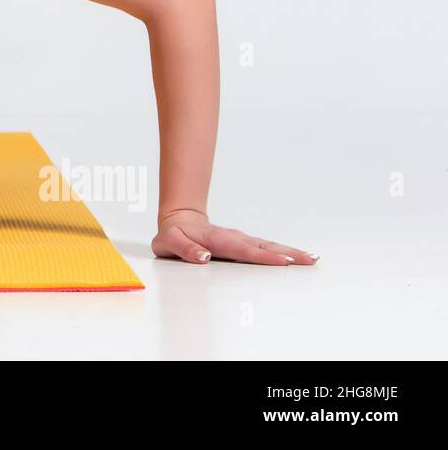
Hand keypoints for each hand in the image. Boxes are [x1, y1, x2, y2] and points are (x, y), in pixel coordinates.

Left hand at [151, 209, 317, 265]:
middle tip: (309, 260)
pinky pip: (266, 248)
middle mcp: (233, 238)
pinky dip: (283, 252)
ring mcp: (241, 240)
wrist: (178, 219)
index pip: (242, 250)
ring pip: (268, 246)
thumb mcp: (169, 242)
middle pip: (263, 247)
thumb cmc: (173, 234)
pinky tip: (299, 258)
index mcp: (216, 240)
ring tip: (311, 259)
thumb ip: (185, 249)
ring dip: (290, 252)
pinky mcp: (244, 244)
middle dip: (286, 254)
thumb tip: (204, 257)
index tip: (283, 261)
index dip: (263, 257)